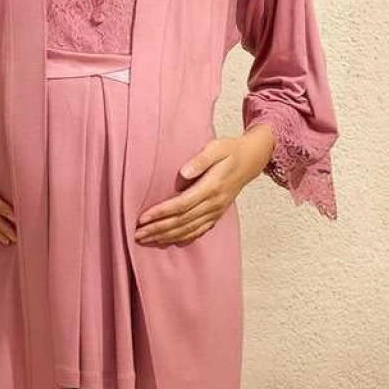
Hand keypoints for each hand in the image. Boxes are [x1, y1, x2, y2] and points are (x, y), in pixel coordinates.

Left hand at [133, 127, 275, 246]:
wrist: (251, 160)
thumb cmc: (230, 151)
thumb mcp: (217, 147)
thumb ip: (200, 160)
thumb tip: (183, 173)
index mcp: (212, 187)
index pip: (181, 204)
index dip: (161, 213)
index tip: (143, 217)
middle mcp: (214, 203)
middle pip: (181, 221)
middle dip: (158, 229)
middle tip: (137, 234)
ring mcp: (216, 211)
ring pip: (188, 230)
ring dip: (165, 236)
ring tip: (146, 239)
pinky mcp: (216, 215)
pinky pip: (198, 231)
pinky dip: (181, 238)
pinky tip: (167, 241)